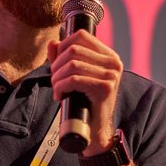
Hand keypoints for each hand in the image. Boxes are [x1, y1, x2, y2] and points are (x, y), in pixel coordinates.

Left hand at [49, 28, 123, 149]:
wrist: (95, 129)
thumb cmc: (83, 102)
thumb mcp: (73, 76)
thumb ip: (63, 59)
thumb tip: (53, 43)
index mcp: (108, 56)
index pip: (81, 36)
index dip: (63, 46)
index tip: (57, 64)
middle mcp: (113, 62)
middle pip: (73, 50)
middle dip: (56, 65)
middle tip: (54, 80)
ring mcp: (111, 75)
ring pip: (72, 64)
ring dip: (57, 78)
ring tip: (57, 89)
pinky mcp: (105, 88)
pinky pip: (74, 80)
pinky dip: (61, 87)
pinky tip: (60, 95)